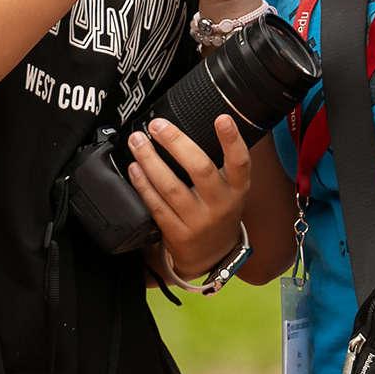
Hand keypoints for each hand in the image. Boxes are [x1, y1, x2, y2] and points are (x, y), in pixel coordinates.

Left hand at [124, 114, 251, 276]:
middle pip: (200, 169)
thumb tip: (197, 120)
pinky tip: (134, 167)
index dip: (232, 140)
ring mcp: (198, 222)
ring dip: (150, 160)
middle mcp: (220, 205)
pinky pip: (155, 205)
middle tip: (157, 125)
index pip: (240, 163)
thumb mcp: (230, 189)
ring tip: (137, 141)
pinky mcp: (177, 233)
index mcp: (237, 189)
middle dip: (176, 142)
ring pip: (170, 186)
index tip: (222, 118)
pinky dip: (142, 184)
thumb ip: (220, 161)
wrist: (212, 255)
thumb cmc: (218, 211)